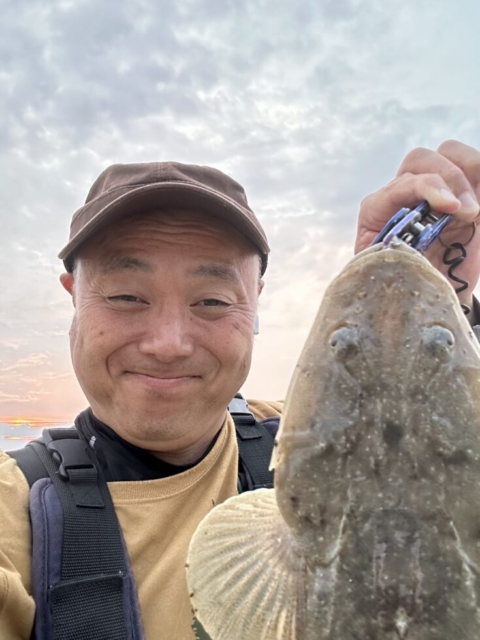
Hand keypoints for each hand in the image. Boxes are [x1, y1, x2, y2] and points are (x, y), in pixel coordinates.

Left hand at [355, 140, 479, 310]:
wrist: (426, 302)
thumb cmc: (402, 286)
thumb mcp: (389, 273)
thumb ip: (392, 254)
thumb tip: (404, 245)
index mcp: (380, 210)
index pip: (403, 182)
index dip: (428, 188)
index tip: (451, 208)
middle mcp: (407, 195)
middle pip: (424, 159)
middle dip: (449, 179)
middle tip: (467, 212)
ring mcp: (438, 194)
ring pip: (452, 155)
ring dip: (470, 174)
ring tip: (475, 212)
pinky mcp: (467, 200)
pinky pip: (477, 175)